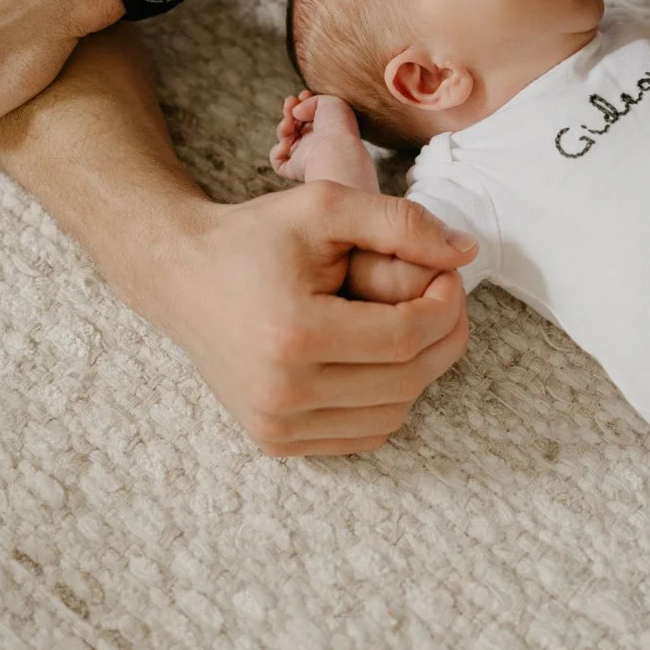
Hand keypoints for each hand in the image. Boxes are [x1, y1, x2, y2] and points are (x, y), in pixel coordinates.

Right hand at [126, 182, 478, 455]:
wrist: (182, 277)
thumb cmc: (255, 237)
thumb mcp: (326, 207)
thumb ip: (400, 223)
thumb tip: (466, 252)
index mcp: (293, 334)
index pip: (406, 337)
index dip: (446, 305)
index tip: (449, 274)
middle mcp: (282, 393)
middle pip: (406, 380)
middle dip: (443, 336)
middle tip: (443, 296)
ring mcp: (276, 425)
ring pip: (393, 414)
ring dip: (418, 369)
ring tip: (409, 322)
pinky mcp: (275, 442)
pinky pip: (363, 433)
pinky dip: (386, 399)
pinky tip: (377, 356)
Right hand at [269, 91, 365, 182]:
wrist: (335, 151)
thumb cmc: (337, 126)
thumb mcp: (330, 101)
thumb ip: (311, 101)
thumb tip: (296, 112)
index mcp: (328, 127)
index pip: (310, 114)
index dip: (303, 103)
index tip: (304, 94)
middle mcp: (317, 141)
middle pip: (295, 124)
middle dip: (289, 111)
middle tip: (290, 103)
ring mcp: (306, 156)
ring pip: (285, 139)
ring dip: (282, 127)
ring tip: (288, 124)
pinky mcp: (296, 169)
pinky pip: (279, 162)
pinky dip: (277, 151)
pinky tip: (286, 144)